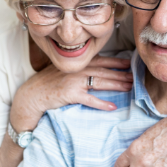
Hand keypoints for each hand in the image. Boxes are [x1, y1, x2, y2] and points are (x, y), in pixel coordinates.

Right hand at [10, 56, 131, 129]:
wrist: (31, 95)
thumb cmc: (46, 84)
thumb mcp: (62, 71)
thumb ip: (77, 68)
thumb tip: (93, 69)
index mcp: (76, 64)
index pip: (100, 60)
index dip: (116, 61)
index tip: (129, 64)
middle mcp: (77, 70)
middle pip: (104, 71)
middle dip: (121, 74)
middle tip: (135, 78)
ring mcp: (74, 81)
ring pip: (100, 82)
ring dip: (117, 85)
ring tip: (130, 88)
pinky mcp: (70, 94)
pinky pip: (89, 99)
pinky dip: (101, 103)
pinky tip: (112, 107)